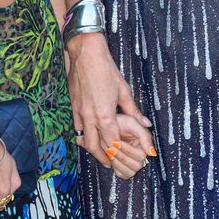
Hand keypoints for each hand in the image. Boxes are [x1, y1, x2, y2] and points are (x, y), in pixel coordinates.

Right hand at [66, 33, 151, 167]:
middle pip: (95, 147)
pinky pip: (77, 128)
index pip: (111, 141)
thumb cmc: (106, 70)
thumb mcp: (124, 90)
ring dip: (92, 150)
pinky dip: (83, 137)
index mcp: (105, 115)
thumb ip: (133, 110)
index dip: (118, 152)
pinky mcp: (72, 107)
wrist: (86, 54)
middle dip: (103, 158)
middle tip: (111, 164)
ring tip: (100, 155)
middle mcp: (90, 117)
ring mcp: (79, 113)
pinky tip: (88, 138)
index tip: (123, 158)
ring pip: (84, 140)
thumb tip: (145, 123)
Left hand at [107, 114, 156, 179]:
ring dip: (118, 163)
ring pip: (130, 172)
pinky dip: (116, 168)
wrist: (104, 124)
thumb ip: (144, 136)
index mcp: (144, 144)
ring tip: (110, 151)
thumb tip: (152, 153)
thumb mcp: (131, 123)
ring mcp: (131, 161)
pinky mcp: (123, 166)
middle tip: (112, 146)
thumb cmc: (118, 122)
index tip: (117, 142)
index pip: (141, 156)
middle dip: (122, 156)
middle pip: (137, 166)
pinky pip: (123, 175)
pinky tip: (111, 158)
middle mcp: (139, 154)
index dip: (128, 150)